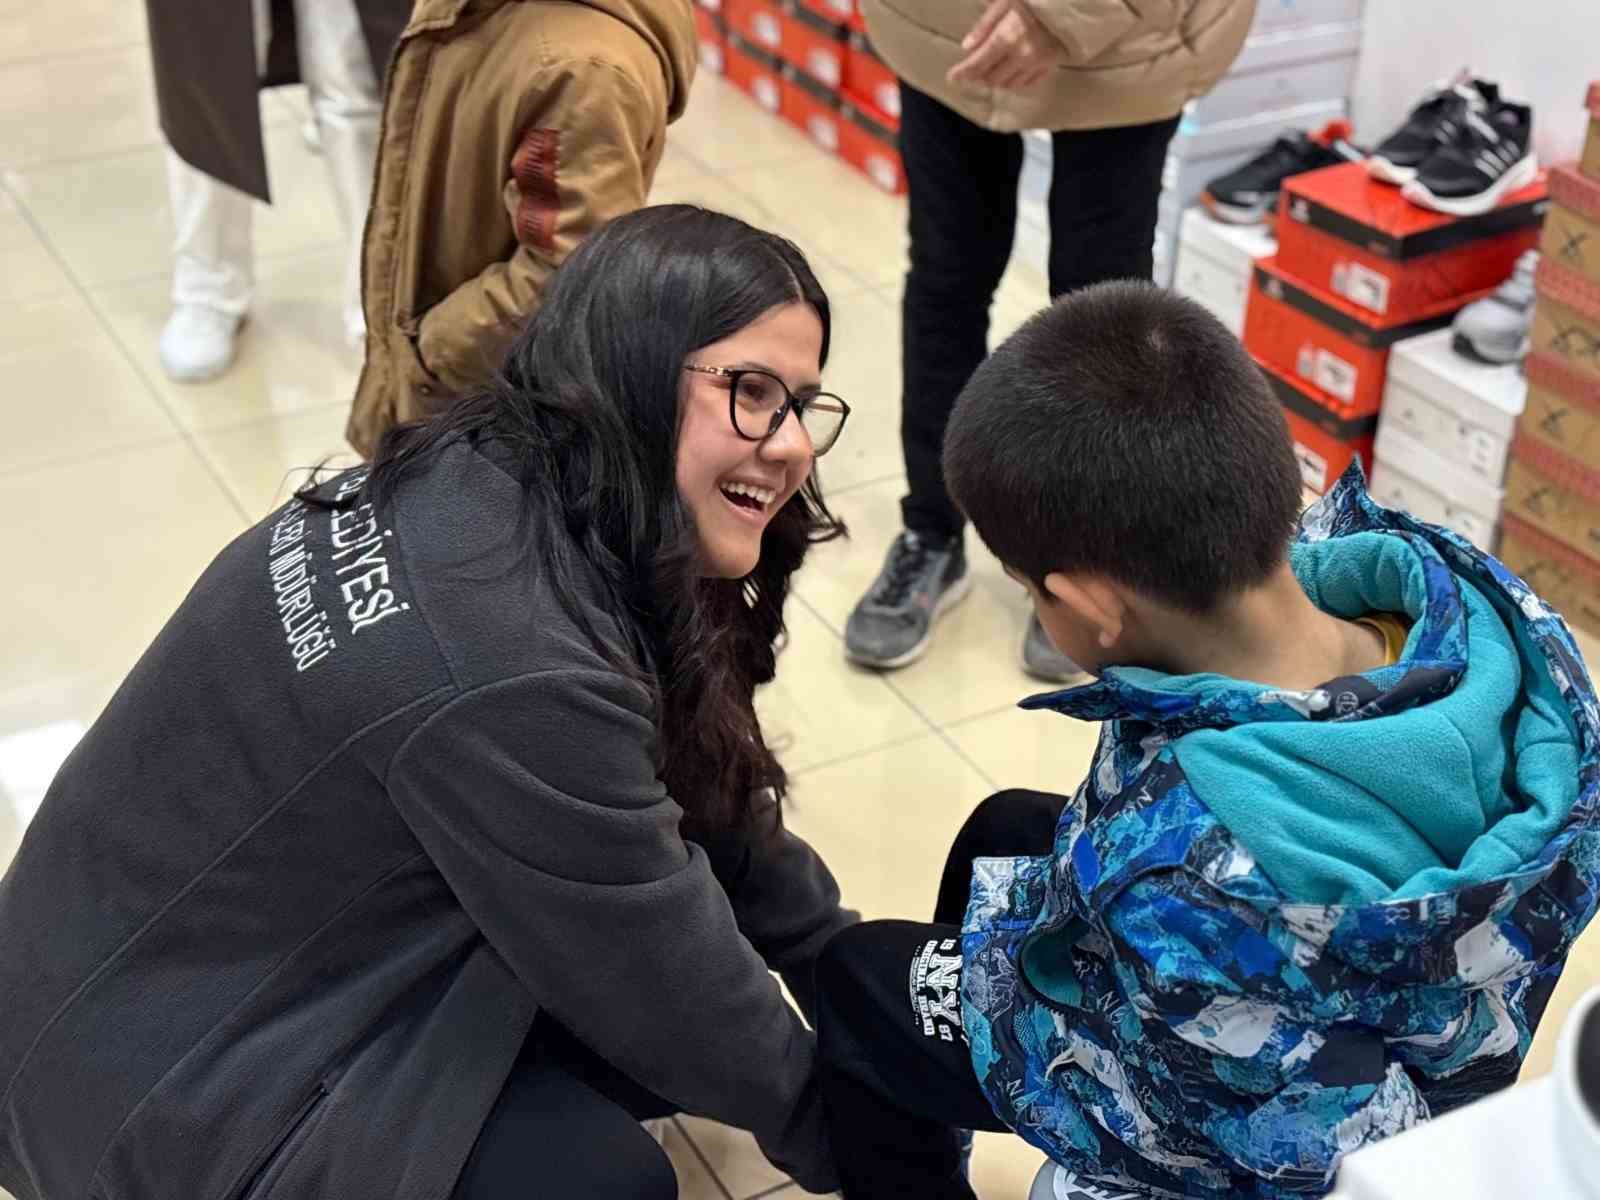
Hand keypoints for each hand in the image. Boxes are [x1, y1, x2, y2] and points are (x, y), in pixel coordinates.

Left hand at [947, 0, 1068, 91]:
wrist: (1074, 1)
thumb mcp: (1007, 0)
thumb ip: (985, 24)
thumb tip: (968, 46)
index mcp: (1007, 37)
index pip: (978, 64)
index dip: (963, 72)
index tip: (952, 77)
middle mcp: (1021, 55)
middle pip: (992, 78)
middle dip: (979, 75)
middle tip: (972, 69)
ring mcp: (1037, 63)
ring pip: (1009, 84)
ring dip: (996, 79)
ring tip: (990, 69)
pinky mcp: (1050, 65)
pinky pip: (1027, 83)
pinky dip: (1015, 80)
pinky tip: (1011, 71)